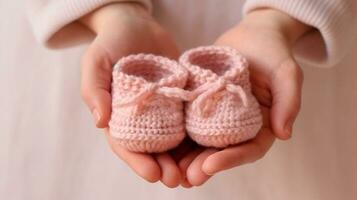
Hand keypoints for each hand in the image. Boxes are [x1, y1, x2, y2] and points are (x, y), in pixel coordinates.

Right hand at [79, 3, 181, 186]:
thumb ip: (94, 90)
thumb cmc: (111, 43)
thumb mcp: (96, 61)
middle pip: (152, 149)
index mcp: (118, 116)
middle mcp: (141, 118)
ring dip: (183, 159)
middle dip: (164, 167)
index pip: (126, 145)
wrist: (136, 25)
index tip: (152, 174)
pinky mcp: (180, 100)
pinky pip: (189, 120)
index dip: (138, 161)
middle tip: (178, 180)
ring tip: (197, 174)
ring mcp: (162, 111)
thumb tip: (100, 123)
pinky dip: (198, 136)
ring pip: (172, 141)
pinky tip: (210, 148)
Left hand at [177, 9, 311, 186]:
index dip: (231, 159)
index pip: (249, 149)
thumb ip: (289, 101)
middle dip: (204, 165)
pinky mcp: (201, 106)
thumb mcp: (286, 73)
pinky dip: (178, 137)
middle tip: (187, 177)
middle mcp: (238, 127)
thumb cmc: (272, 53)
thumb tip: (284, 135)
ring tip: (172, 170)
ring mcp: (218, 118)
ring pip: (202, 143)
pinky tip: (163, 147)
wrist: (251, 36)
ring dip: (187, 159)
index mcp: (261, 125)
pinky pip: (189, 123)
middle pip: (222, 152)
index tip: (210, 165)